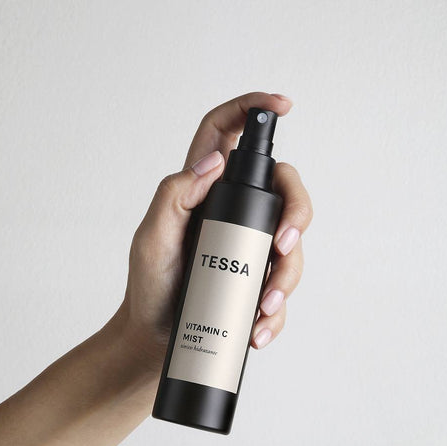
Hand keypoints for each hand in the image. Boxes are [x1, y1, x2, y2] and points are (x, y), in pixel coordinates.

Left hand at [118, 91, 312, 367]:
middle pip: (283, 188)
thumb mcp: (152, 238)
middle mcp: (232, 211)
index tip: (283, 106)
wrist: (156, 338)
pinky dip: (276, 309)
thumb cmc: (150, 287)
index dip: (253, 109)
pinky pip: (283, 284)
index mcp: (203, 191)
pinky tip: (258, 328)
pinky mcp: (257, 277)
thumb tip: (213, 162)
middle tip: (283, 246)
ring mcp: (248, 245)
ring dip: (287, 275)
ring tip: (262, 308)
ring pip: (291, 242)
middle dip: (297, 214)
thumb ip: (173, 195)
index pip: (227, 134)